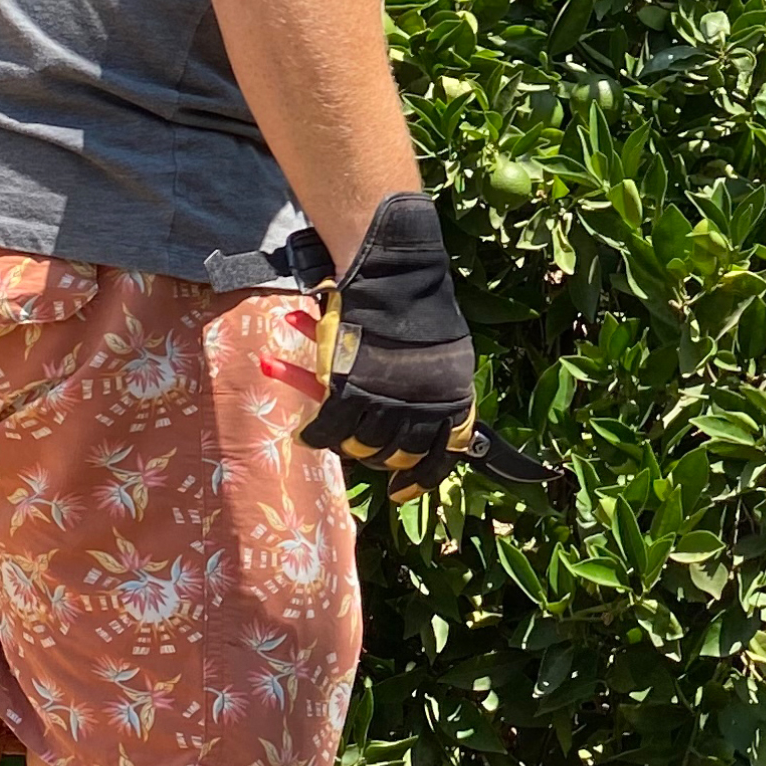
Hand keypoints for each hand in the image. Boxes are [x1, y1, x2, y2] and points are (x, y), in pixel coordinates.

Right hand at [265, 192, 474, 471]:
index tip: (402, 490)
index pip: (444, 454)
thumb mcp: (448, 357)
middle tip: (365, 452)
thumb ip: (441, 393)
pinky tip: (311, 436)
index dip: (422, 477)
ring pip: (363, 446)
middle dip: (380, 460)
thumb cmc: (419, 311)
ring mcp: (387, 400)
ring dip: (349, 447)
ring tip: (340, 439)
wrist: (393, 275)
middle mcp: (425, 405)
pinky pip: (330, 430)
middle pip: (398, 453)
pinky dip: (319, 436)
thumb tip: (442, 429)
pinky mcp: (351, 391)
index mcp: (454, 397)